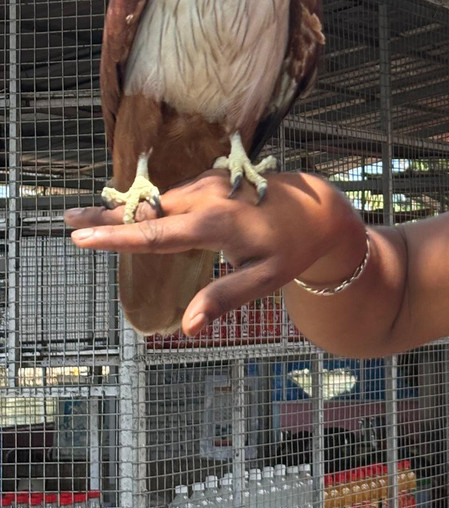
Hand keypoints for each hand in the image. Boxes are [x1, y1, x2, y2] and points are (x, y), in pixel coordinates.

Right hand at [64, 170, 364, 335]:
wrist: (321, 209)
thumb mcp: (266, 280)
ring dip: (128, 210)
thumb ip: (225, 299)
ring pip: (161, 200)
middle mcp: (208, 198)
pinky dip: (154, 204)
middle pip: (149, 211)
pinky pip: (176, 194)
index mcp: (215, 223)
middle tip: (67, 220)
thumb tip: (187, 327)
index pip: (155, 234)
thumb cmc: (294, 248)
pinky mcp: (215, 180)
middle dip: (108, 217)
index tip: (81, 237)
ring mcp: (211, 185)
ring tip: (89, 218)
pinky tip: (136, 213)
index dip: (116, 237)